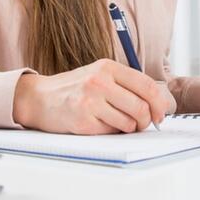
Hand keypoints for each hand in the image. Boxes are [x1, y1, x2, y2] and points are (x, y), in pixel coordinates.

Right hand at [12, 59, 172, 133]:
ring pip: (129, 123)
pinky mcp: (83, 121)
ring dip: (128, 128)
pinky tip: (99, 124)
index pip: (147, 85)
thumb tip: (156, 104)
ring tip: (117, 122)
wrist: (39, 98)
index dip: (159, 103)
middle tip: (141, 124)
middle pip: (141, 107)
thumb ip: (125, 84)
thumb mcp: (98, 75)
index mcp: (107, 67)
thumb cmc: (73, 88)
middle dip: (146, 120)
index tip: (160, 114)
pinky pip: (111, 132)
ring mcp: (90, 102)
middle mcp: (99, 82)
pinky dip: (110, 132)